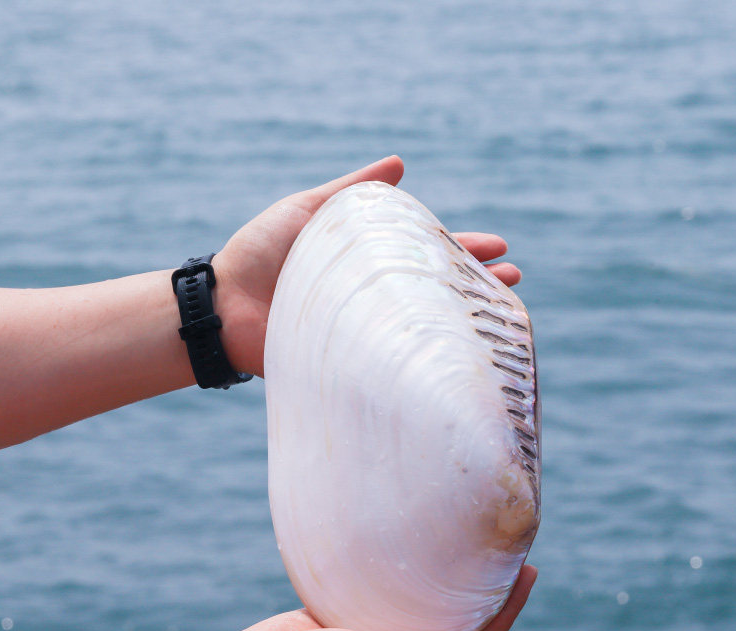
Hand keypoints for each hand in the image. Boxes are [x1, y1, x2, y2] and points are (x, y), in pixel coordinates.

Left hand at [212, 155, 521, 376]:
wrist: (223, 304)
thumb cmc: (260, 252)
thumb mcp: (309, 209)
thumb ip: (351, 189)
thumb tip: (400, 162)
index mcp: (367, 261)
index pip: (427, 251)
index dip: (464, 249)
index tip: (501, 246)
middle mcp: (374, 296)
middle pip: (435, 290)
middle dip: (475, 286)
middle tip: (512, 282)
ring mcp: (367, 331)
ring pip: (424, 327)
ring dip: (461, 322)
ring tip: (497, 320)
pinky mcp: (354, 362)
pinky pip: (394, 361)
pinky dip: (423, 360)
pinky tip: (452, 359)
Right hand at [214, 565, 536, 630]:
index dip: (507, 612)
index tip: (527, 572)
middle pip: (457, 627)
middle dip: (486, 596)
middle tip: (505, 555)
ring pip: (424, 613)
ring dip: (448, 587)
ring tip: (466, 551)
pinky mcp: (350, 624)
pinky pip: (389, 602)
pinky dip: (407, 582)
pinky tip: (412, 555)